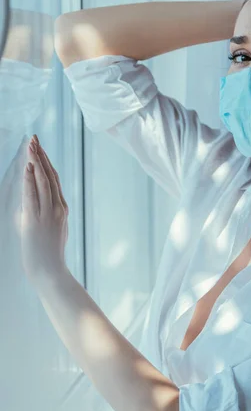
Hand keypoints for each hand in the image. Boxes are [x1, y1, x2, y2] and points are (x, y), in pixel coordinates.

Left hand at [21, 134, 68, 284]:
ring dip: (35, 161)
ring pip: (43, 181)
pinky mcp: (37, 220)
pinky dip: (31, 179)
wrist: (50, 271)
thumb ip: (45, 214)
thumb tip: (33, 205)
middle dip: (40, 155)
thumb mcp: (51, 230)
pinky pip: (33, 195)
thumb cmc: (47, 254)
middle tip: (34, 138)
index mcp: (62, 209)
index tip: (39, 148)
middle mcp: (58, 208)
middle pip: (49, 176)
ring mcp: (49, 213)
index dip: (46, 162)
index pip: (54, 180)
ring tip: (30, 145)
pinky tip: (28, 166)